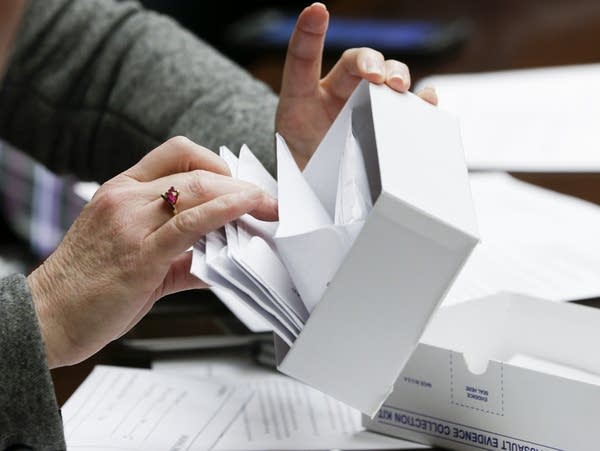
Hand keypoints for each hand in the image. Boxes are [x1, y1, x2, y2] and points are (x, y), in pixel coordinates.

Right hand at [27, 137, 277, 367]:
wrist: (47, 318)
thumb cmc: (88, 288)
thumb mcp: (134, 254)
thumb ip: (180, 252)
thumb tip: (222, 257)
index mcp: (121, 190)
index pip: (177, 153)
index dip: (217, 162)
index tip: (241, 183)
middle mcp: (125, 198)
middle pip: (196, 172)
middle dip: (240, 183)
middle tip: (268, 200)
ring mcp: (130, 222)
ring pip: (197, 190)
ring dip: (241, 197)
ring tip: (268, 208)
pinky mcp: (140, 254)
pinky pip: (190, 223)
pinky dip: (224, 211)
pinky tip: (246, 210)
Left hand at [276, 2, 437, 169]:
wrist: (317, 185)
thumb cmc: (302, 169)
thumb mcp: (286, 164)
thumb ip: (290, 167)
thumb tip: (292, 184)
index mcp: (303, 100)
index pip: (302, 61)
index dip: (309, 34)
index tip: (318, 11)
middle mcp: (336, 94)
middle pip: (357, 62)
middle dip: (370, 61)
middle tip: (376, 77)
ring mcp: (364, 105)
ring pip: (386, 76)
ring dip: (397, 75)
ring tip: (398, 88)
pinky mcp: (386, 120)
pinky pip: (408, 105)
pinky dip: (420, 100)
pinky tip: (426, 101)